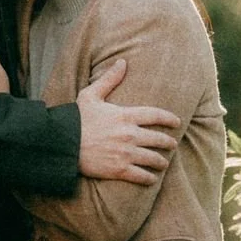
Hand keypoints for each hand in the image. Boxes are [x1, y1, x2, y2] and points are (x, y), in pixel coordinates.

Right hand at [77, 59, 180, 183]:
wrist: (63, 144)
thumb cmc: (76, 119)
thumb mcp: (91, 95)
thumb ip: (109, 79)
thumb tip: (122, 62)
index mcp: (125, 115)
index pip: (155, 115)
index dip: (169, 118)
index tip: (177, 122)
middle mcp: (129, 135)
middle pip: (158, 139)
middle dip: (168, 142)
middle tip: (173, 144)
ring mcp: (125, 153)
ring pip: (152, 158)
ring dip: (161, 161)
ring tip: (164, 163)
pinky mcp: (119, 170)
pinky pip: (141, 176)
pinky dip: (149, 178)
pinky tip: (152, 178)